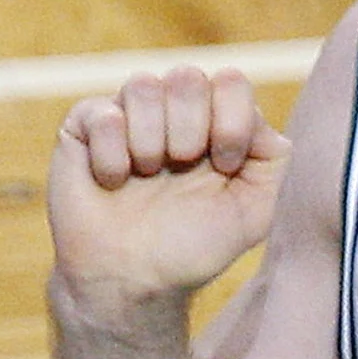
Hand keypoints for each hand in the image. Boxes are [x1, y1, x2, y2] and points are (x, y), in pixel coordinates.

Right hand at [50, 68, 290, 307]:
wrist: (133, 282)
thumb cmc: (193, 245)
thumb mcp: (256, 210)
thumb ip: (275, 159)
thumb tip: (260, 118)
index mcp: (215, 121)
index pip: (231, 81)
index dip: (232, 123)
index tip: (226, 167)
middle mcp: (172, 110)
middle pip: (188, 76)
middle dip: (191, 131)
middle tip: (181, 169)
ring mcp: (126, 115)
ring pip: (142, 85)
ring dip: (151, 141)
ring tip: (147, 176)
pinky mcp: (82, 128)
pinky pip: (102, 113)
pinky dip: (112, 155)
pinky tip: (114, 181)